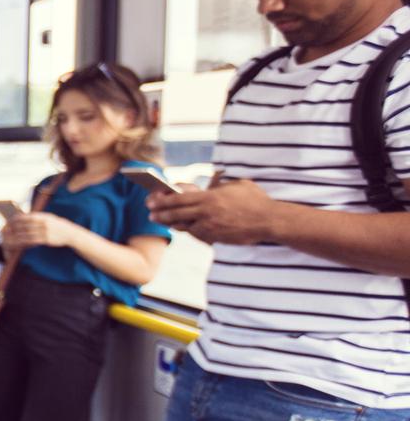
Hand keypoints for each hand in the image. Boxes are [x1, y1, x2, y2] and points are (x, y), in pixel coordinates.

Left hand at [2, 212, 75, 251]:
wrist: (70, 233)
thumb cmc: (57, 225)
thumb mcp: (48, 217)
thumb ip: (37, 217)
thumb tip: (23, 216)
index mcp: (43, 216)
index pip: (26, 217)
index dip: (16, 219)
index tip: (9, 222)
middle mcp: (43, 223)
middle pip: (25, 225)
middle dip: (14, 229)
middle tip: (6, 231)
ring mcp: (45, 231)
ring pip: (27, 234)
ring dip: (17, 237)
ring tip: (10, 239)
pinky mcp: (46, 239)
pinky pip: (32, 241)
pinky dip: (24, 242)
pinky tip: (19, 244)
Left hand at [146, 178, 277, 244]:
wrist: (269, 220)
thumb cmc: (255, 200)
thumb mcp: (236, 185)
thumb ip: (220, 185)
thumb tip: (211, 183)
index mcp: (209, 197)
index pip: (178, 199)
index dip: (162, 200)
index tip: (151, 200)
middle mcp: (206, 212)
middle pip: (176, 214)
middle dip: (160, 213)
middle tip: (150, 213)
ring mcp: (210, 226)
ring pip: (184, 226)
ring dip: (171, 223)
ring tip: (161, 220)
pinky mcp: (216, 237)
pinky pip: (197, 234)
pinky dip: (189, 230)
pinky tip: (183, 228)